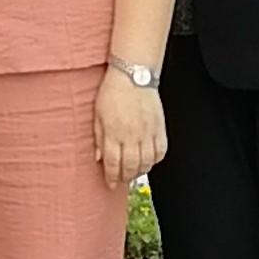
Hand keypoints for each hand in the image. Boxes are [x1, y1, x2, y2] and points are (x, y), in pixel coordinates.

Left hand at [93, 69, 166, 186]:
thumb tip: (98, 158)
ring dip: (139, 171)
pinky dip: (155, 160)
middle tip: (121, 179)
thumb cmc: (112, 92)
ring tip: (133, 171)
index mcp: (114, 133)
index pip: (113, 163)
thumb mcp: (98, 115)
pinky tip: (148, 160)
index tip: (110, 183)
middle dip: (125, 177)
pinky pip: (160, 151)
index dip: (111, 177)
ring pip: (147, 163)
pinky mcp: (159, 128)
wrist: (134, 75)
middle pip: (131, 167)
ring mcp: (148, 132)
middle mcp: (132, 136)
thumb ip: (99, 138)